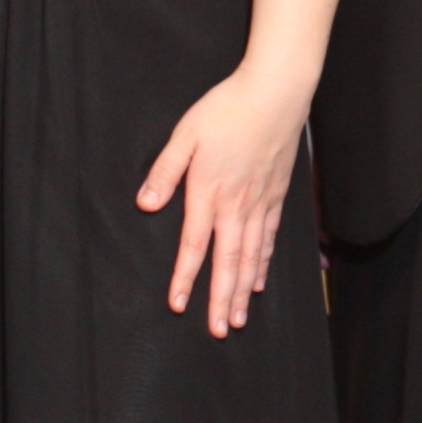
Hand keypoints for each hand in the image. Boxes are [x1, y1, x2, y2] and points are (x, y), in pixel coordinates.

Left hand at [136, 69, 307, 337]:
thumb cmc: (228, 108)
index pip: (194, 245)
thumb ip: (165, 171)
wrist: (276, 92)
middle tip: (220, 330)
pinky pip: (269, 237)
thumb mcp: (186, 134)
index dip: (185, 277)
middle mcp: (237, 204)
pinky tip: (260, 279)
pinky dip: (263, 262)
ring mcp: (260, 201)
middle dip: (221, 299)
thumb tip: (144, 204)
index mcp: (209, 192)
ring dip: (243, 289)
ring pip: (251, 255)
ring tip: (240, 317)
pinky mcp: (276, 194)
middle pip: (228, 261)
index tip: (178, 304)